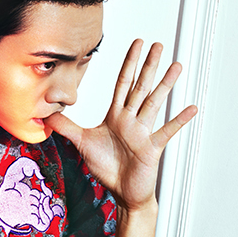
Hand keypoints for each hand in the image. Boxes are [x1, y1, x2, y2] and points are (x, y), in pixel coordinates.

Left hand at [45, 40, 196, 211]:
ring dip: (165, 85)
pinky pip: (167, 131)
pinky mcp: (151, 148)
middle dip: (148, 65)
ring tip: (177, 66)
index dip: (129, 63)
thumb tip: (46, 114)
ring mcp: (143, 133)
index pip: (123, 84)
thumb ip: (66, 127)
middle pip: (141, 87)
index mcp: (116, 116)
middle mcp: (131, 121)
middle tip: (158, 44)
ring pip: (154, 103)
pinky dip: (179, 120)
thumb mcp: (82, 143)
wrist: (122, 193)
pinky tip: (191, 108)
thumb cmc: (107, 167)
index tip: (137, 44)